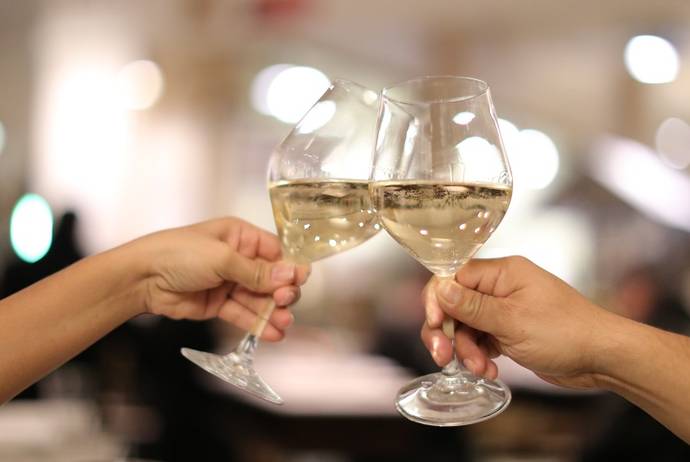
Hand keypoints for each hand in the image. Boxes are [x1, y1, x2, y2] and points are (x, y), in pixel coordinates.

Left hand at [130, 217, 309, 340]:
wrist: (142, 278)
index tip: (299, 281)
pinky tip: (274, 333)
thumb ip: (256, 271)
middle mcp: (238, 259)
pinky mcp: (219, 304)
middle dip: (282, 292)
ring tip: (284, 324)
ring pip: (259, 299)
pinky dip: (258, 324)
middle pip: (271, 278)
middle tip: (286, 302)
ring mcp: (229, 283)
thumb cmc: (179, 254)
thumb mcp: (222, 258)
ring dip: (273, 312)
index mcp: (240, 237)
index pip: (275, 252)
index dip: (289, 268)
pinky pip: (244, 314)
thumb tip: (292, 275)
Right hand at [421, 256, 619, 388]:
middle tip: (443, 356)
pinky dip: (479, 356)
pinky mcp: (508, 331)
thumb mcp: (512, 321)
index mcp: (502, 273)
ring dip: (466, 350)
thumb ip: (472, 306)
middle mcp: (500, 287)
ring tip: (480, 369)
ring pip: (465, 326)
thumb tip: (441, 289)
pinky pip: (480, 340)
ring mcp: (504, 310)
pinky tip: (490, 371)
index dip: (438, 300)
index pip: (453, 276)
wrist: (602, 358)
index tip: (436, 325)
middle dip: (448, 332)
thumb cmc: (566, 333)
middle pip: (454, 304)